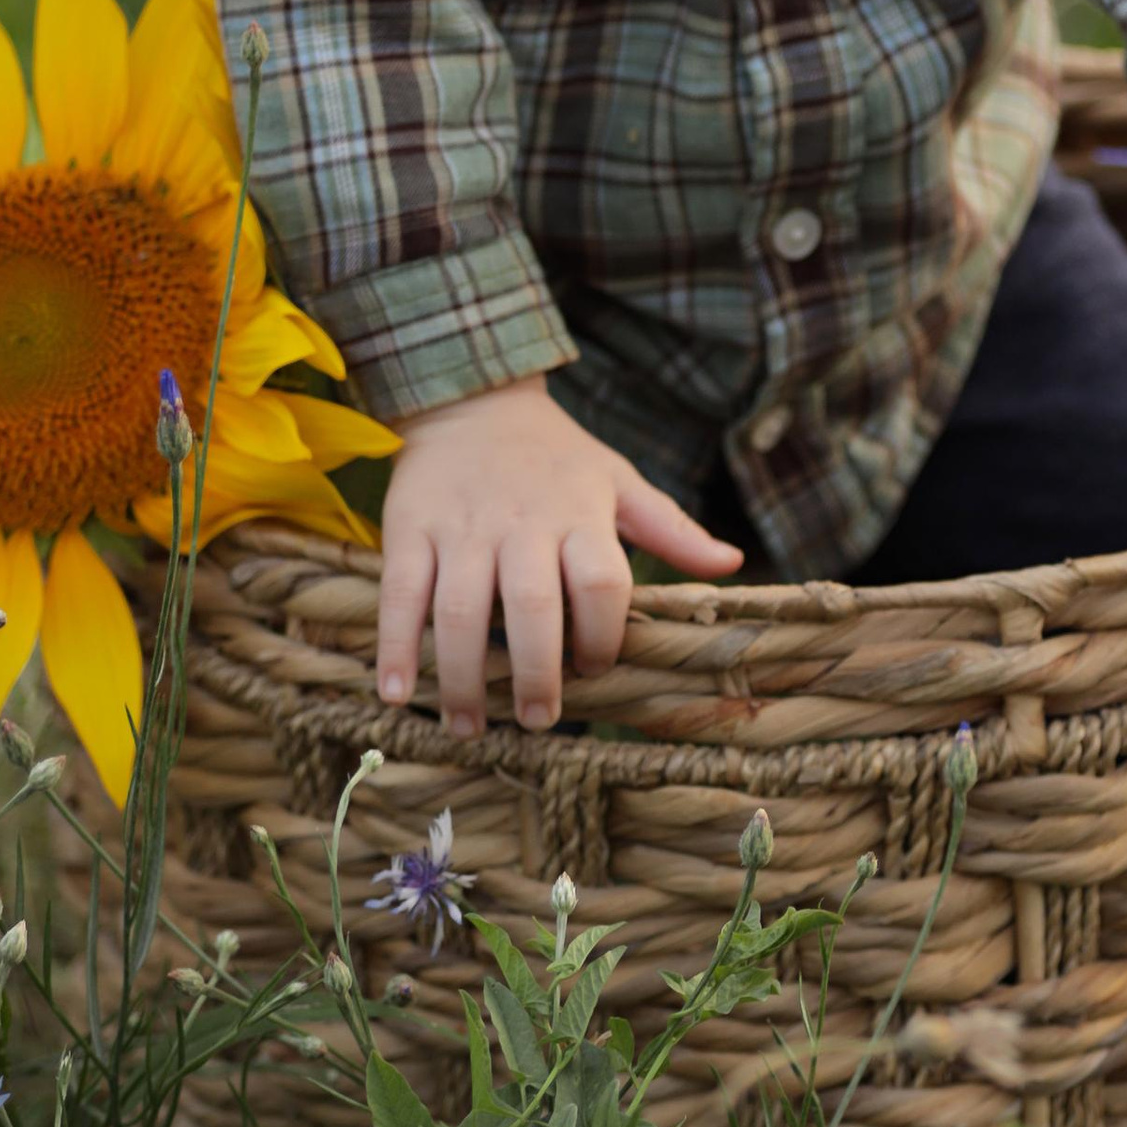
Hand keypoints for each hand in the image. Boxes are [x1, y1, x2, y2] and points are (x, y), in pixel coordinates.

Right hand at [374, 376, 744, 735]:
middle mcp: (520, 524)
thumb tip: (731, 563)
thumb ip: (670, 528)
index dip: (603, 635)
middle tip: (538, 721)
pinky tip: (395, 695)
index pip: (602, 583)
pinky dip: (395, 648)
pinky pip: (399, 594)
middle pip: (531, 608)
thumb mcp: (618, 480)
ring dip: (462, 678)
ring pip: (458, 611)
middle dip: (536, 674)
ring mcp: (461, 528)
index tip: (594, 670)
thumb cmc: (556, 454)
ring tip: (470, 728)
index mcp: (579, 514)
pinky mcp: (409, 528)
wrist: (472, 397)